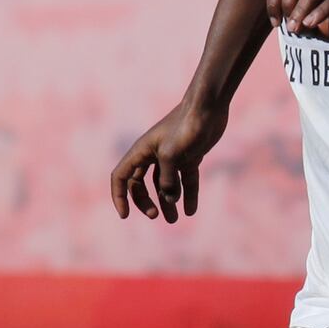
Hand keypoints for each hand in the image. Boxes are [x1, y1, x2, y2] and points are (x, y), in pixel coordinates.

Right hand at [111, 99, 229, 222]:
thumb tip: (169, 200)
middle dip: (146, 201)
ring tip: (175, 220)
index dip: (119, 197)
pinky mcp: (189, 158)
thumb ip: (168, 180)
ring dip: (167, 203)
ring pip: (164, 185)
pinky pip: (184, 181)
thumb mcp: (172, 155)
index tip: (125, 216)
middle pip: (140, 184)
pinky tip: (191, 210)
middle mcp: (153, 155)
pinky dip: (187, 195)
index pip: (121, 177)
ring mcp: (172, 157)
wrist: (208, 108)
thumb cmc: (186, 126)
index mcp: (142, 151)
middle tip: (156, 215)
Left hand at [265, 0, 328, 43]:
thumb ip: (301, 24)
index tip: (275, 23)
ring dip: (302, 9)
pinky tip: (311, 25)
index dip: (274, 0)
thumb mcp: (317, 26)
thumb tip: (289, 26)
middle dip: (287, 2)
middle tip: (287, 26)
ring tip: (296, 28)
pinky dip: (320, 12)